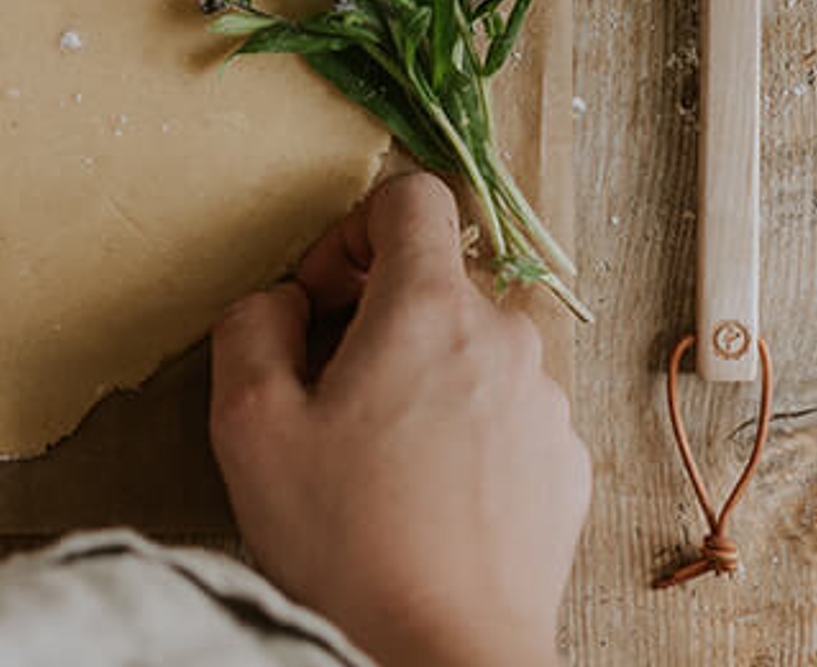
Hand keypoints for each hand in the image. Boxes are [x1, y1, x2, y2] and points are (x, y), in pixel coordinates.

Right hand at [209, 174, 588, 666]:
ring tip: (379, 454)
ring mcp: (546, 405)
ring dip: (426, 374)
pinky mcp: (567, 468)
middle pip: (439, 278)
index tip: (326, 294)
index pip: (411, 196)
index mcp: (430, 307)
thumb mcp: (249, 421)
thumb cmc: (350, 545)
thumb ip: (252, 324)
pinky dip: (467, 430)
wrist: (446, 662)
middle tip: (333, 386)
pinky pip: (508, 412)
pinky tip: (426, 494)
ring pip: (474, 348)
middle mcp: (505, 338)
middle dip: (381, 312)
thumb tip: (284, 303)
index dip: (355, 229)